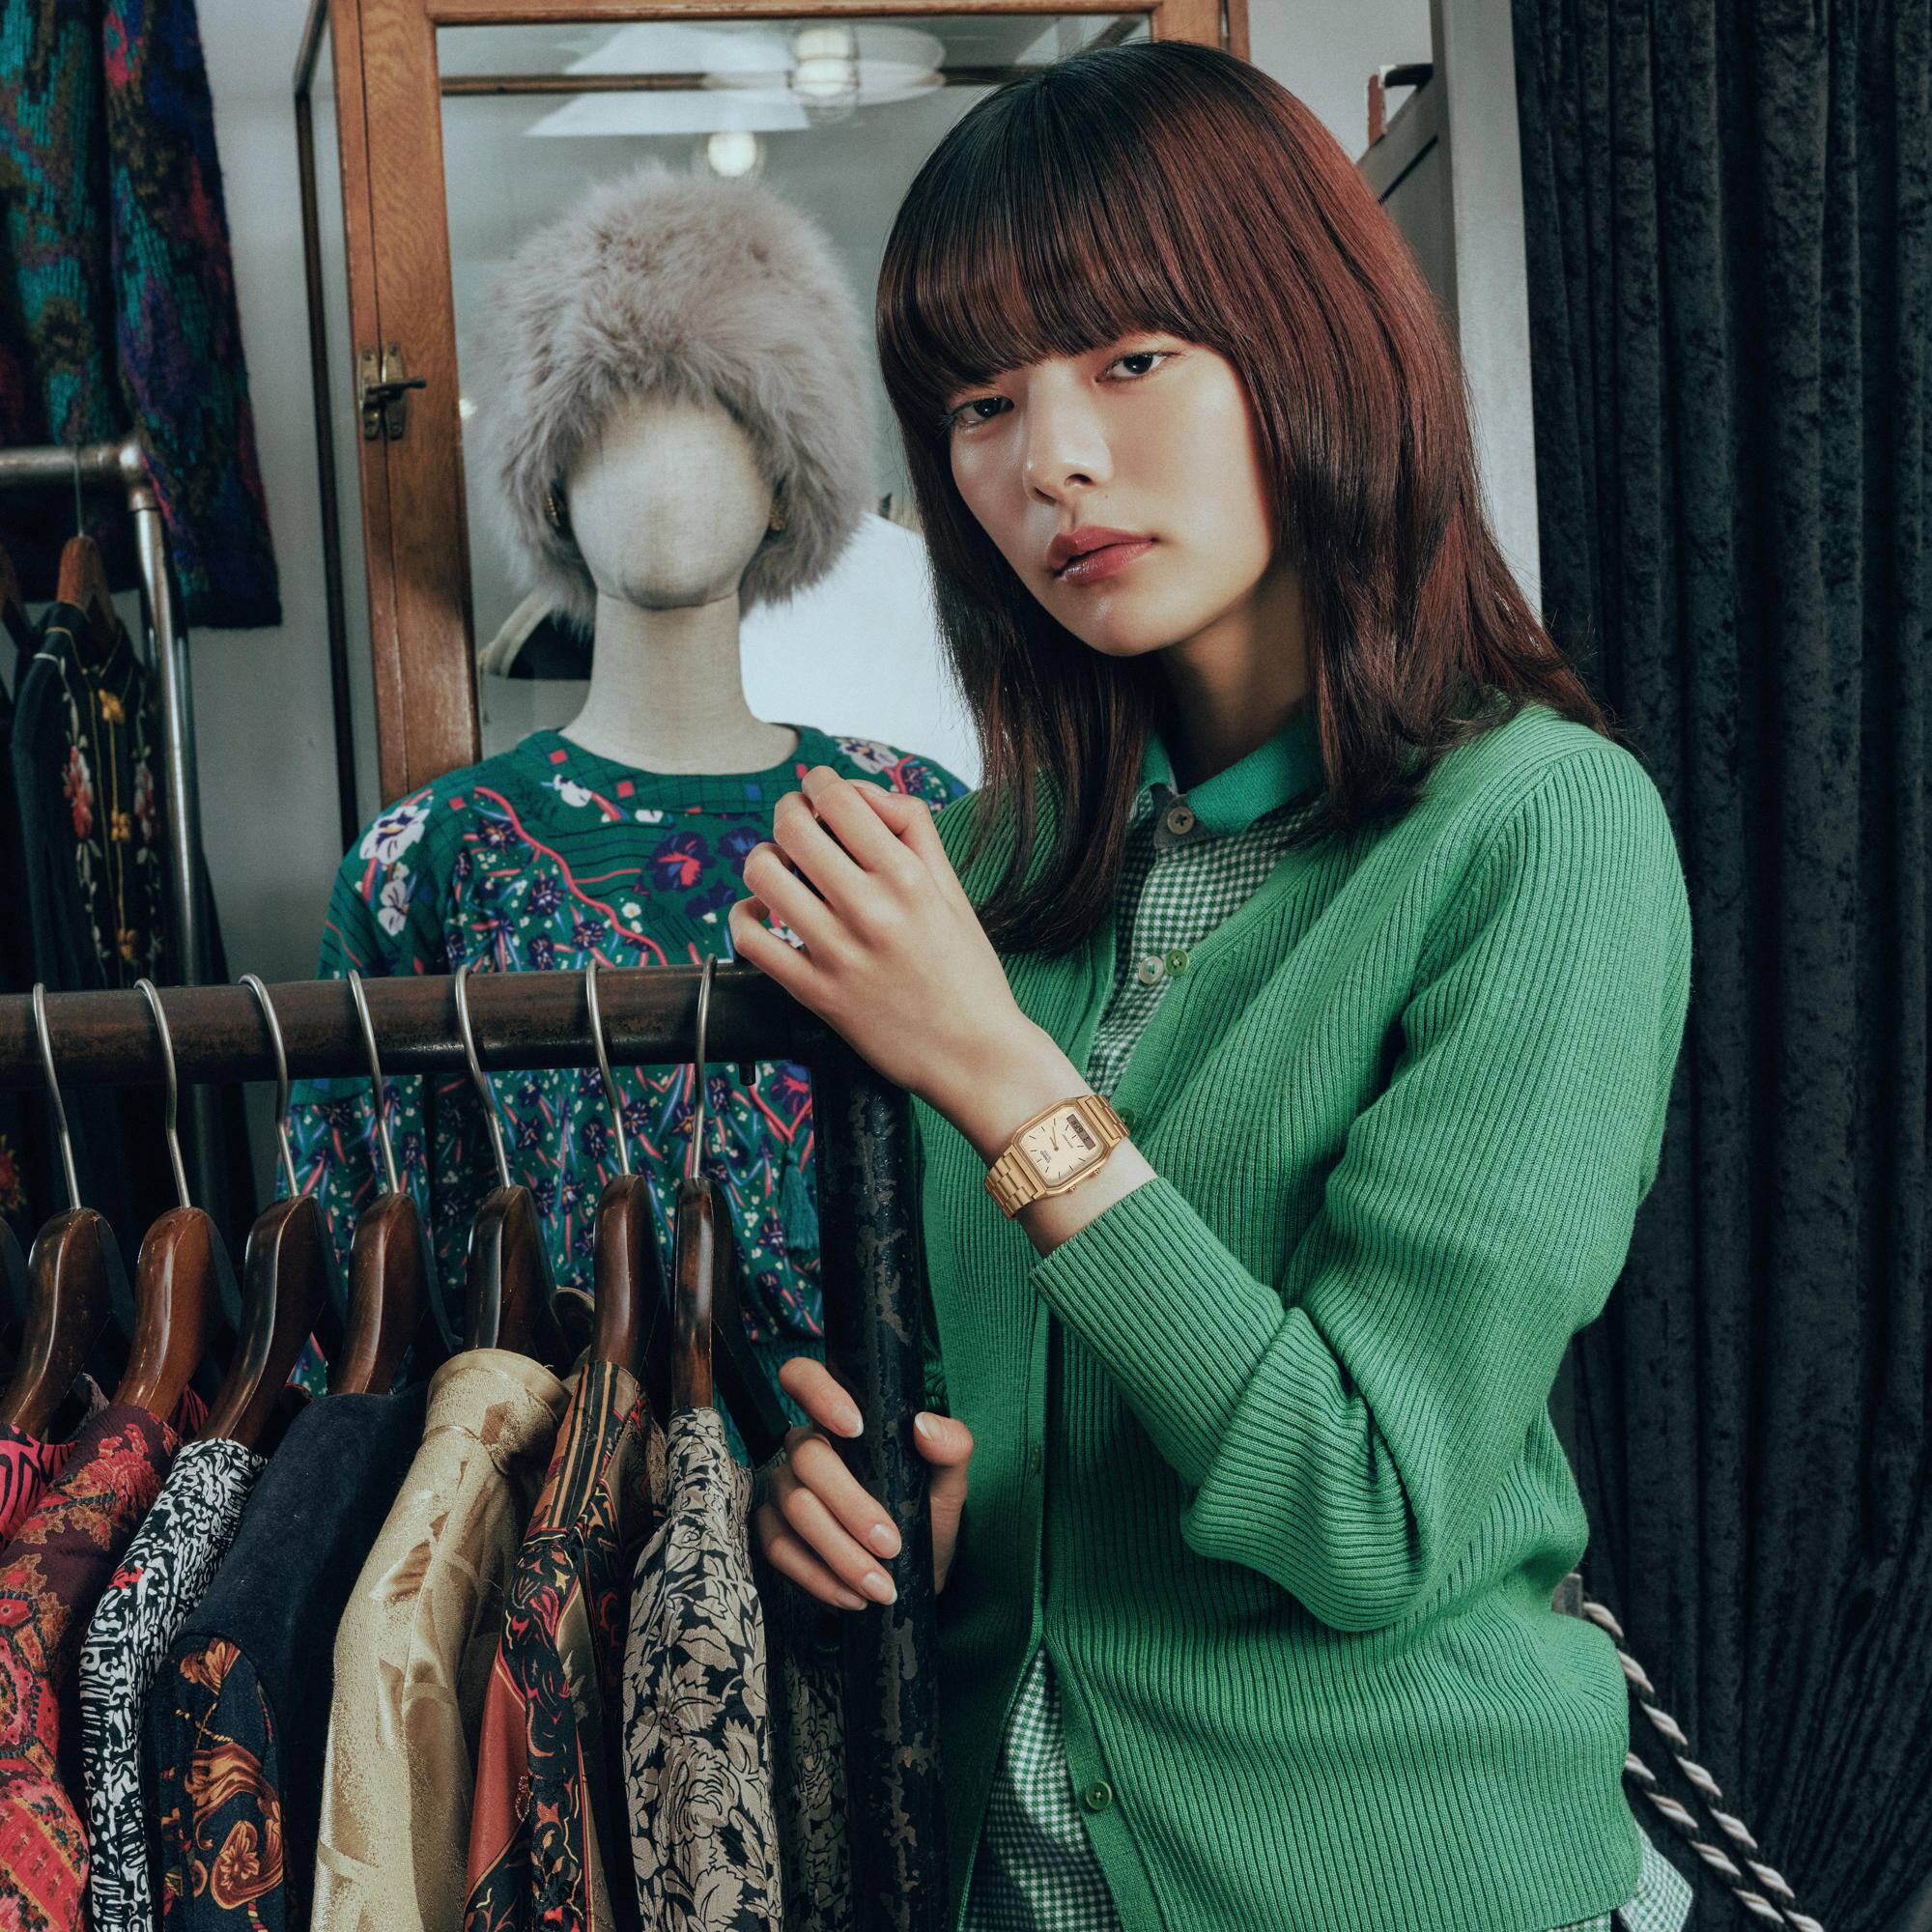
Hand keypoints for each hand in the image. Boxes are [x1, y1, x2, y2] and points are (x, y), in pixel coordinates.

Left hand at [727, 768, 1041, 1121]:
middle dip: (788, 810)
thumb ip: (914, 832)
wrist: (975, 1056)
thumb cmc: (968, 974)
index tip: (821, 789)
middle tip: (797, 820)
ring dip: (765, 858)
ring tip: (781, 867)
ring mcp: (837, 952)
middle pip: (792, 826)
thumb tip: (863, 794)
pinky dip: (745, 917)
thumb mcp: (953, 892)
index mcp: (907, 877)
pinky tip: (763, 914)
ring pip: (763, 874)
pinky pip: (751, 940)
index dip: (821, 782)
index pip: (839, 799)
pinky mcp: (814, 993)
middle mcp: (869, 909)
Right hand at [752, 1356, 973, 1607]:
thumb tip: (924, 1426)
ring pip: (794, 1507)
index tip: (854, 1427)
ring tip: (879, 1585)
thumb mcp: (949, 1482)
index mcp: (843, 1416)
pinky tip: (851, 1597)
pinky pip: (779, 1549)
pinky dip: (817, 1577)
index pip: (803, 1376)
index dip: (818, 1392)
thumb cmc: (927, 1515)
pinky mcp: (773, 1531)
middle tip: (890, 1545)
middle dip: (850, 1507)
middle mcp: (805, 1445)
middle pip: (806, 1458)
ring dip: (839, 1552)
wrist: (915, 1575)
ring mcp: (783, 1487)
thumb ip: (951, 1447)